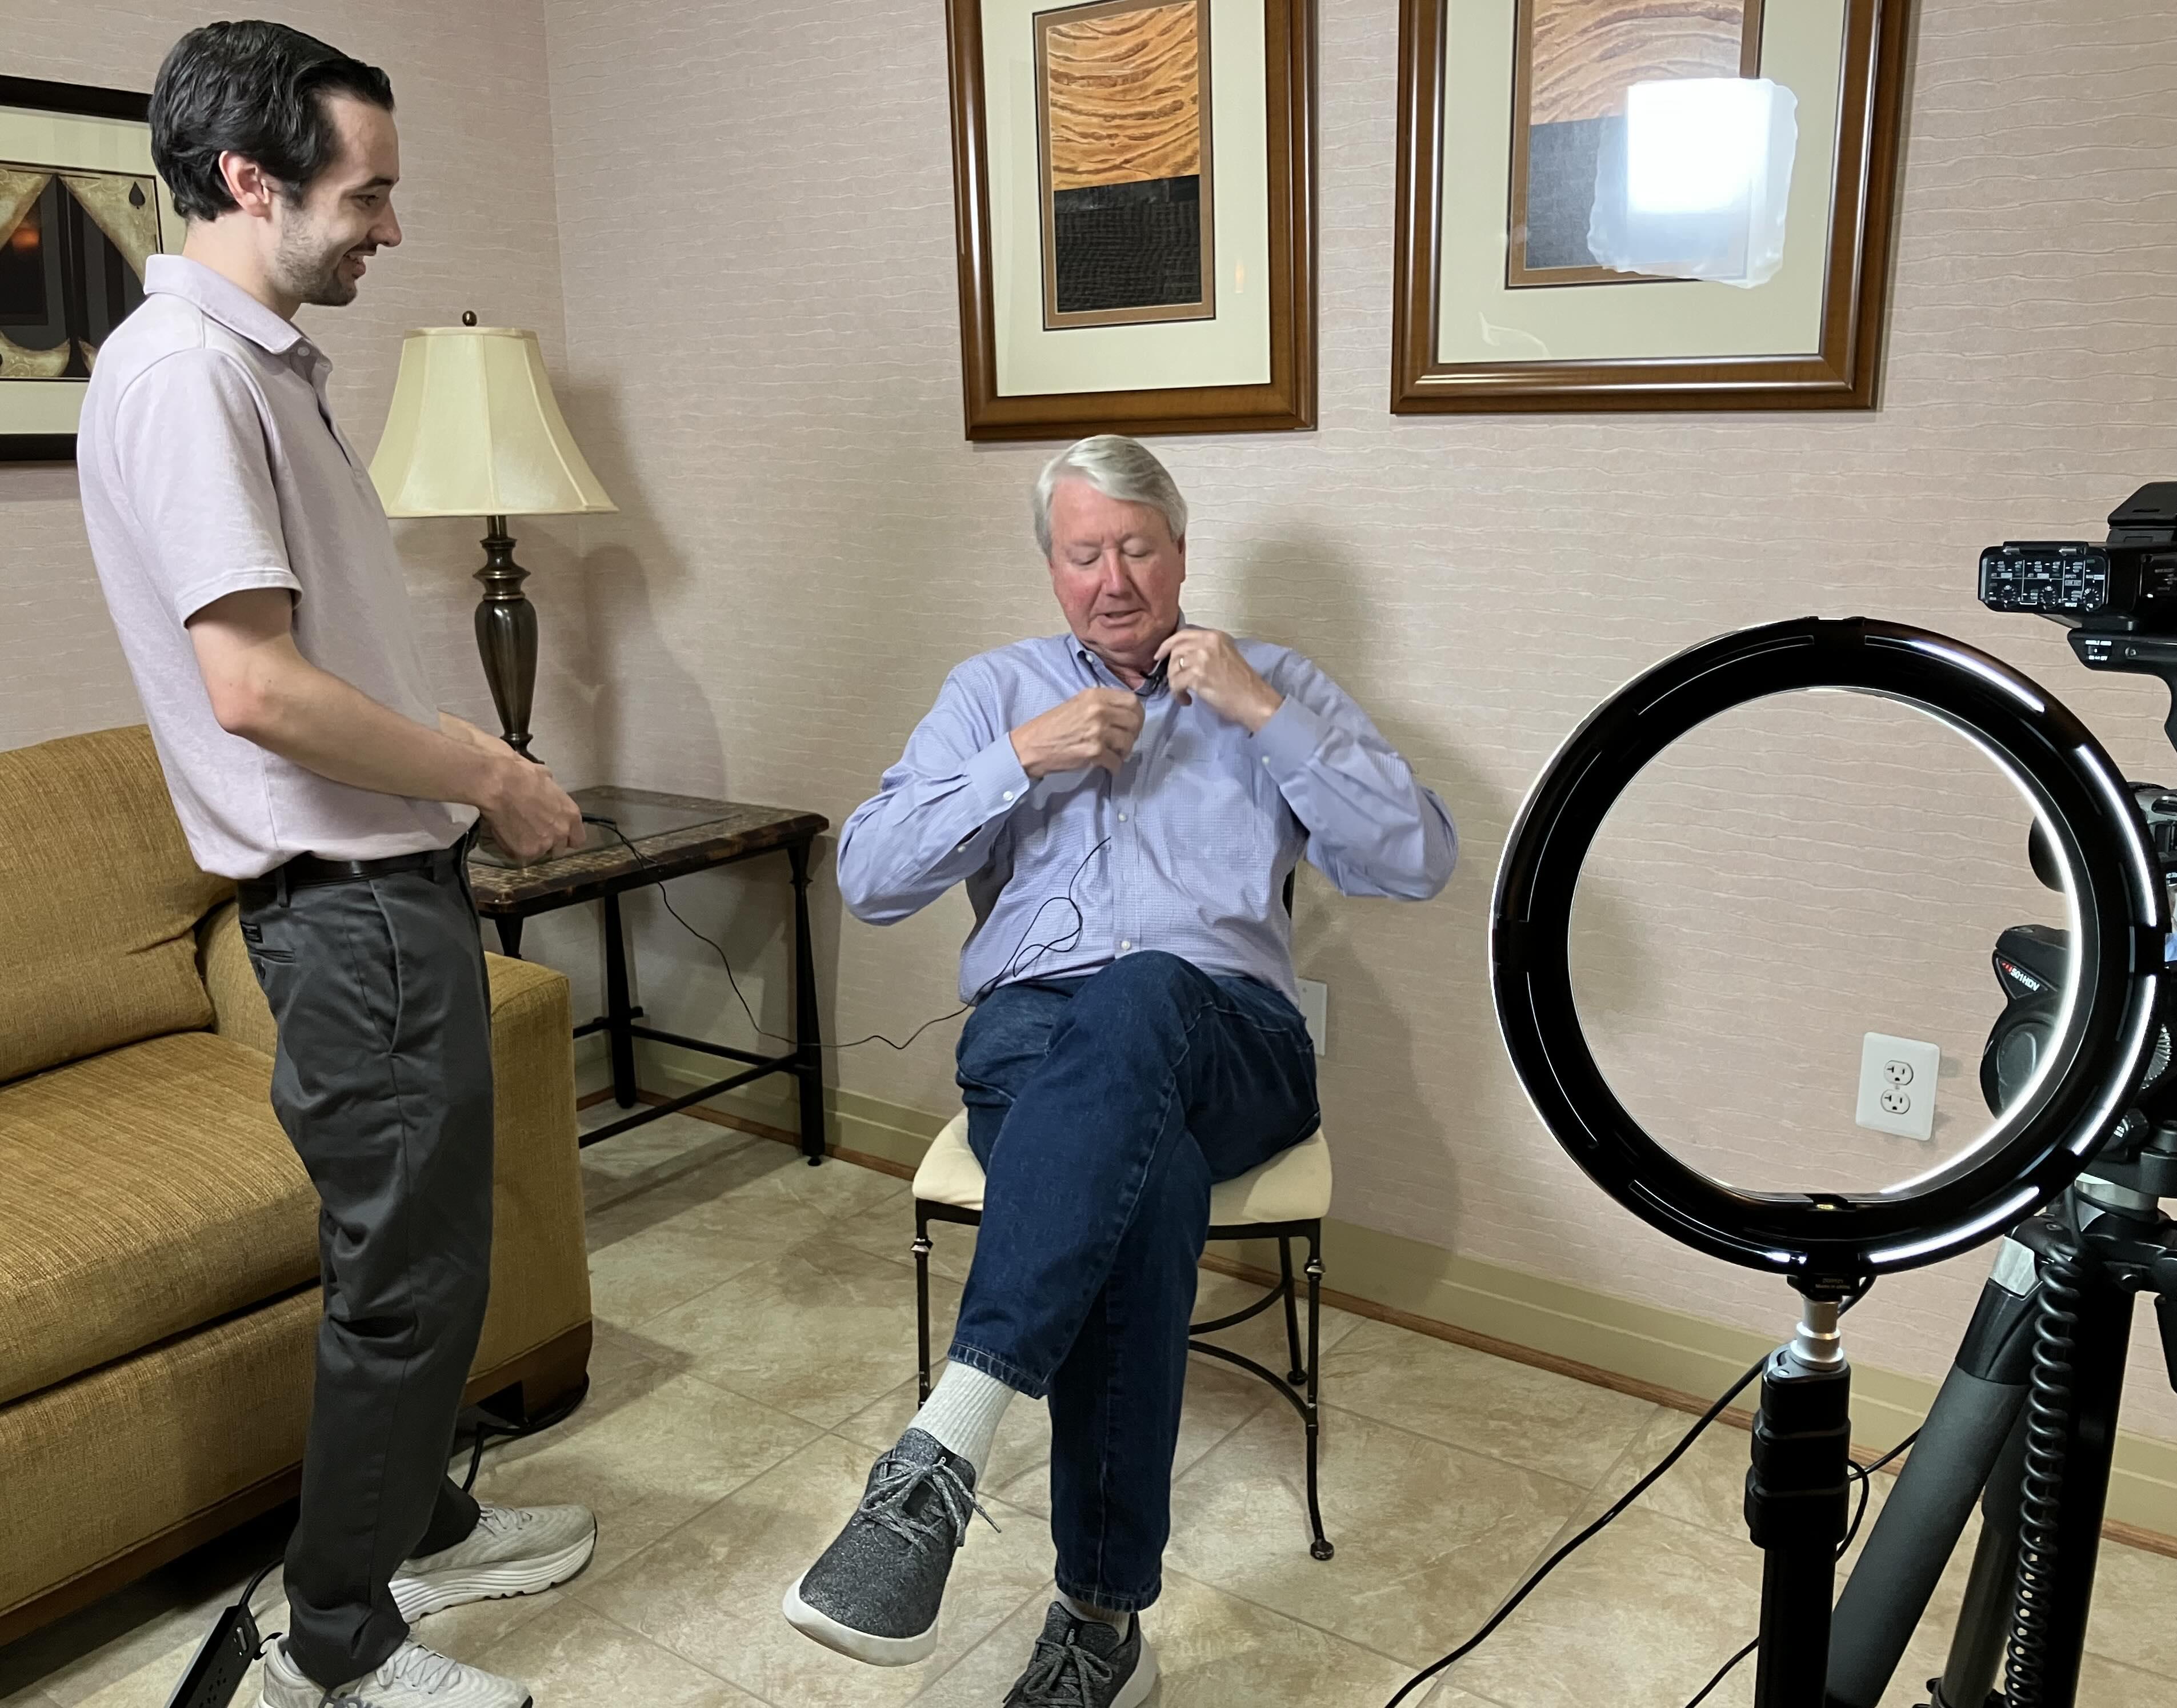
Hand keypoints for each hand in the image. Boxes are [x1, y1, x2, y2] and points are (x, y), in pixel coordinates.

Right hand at [481, 752, 586, 862]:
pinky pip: (520, 856)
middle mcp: (561, 832)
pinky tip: (507, 834)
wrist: (500, 785)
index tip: (557, 835)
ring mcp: (543, 844)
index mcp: (571, 815)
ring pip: (539, 853)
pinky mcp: (524, 852)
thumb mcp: (547, 780)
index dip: (567, 838)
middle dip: (548, 843)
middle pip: (559, 849)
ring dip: (531, 846)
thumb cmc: (522, 776)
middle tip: (533, 832)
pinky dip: (514, 848)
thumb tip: (547, 789)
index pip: (578, 839)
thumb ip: (552, 794)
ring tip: (518, 832)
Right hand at [1010, 688, 1144, 778]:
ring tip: (1114, 754)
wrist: (1031, 746)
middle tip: (1125, 741)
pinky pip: (1117, 761)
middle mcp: (1099, 711)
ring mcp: (1097, 732)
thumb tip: (1125, 713)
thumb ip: (1101, 704)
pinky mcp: (1094, 752)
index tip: (1132, 723)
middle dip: (1133, 734)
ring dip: (1124, 751)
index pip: (1132, 701)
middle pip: (1135, 721)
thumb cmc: (1052, 725)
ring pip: (1129, 742)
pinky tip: (1108, 766)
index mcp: (1095, 695)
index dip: (1137, 714)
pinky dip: (1114, 766)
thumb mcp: (1077, 703)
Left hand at [1155, 627, 1281, 731]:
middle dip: (1170, 667)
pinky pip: (1175, 683)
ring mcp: (1201, 657)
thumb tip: (1183, 657)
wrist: (1254, 700)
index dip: (1168, 644)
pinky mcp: (1197, 675)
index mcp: (1215, 636)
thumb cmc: (1243, 683)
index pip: (1183, 634)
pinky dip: (1177, 694)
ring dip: (1174, 683)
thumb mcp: (1226, 655)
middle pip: (1175, 649)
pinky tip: (1187, 701)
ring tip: (1184, 693)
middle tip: (1175, 681)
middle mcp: (1207, 642)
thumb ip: (1207, 650)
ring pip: (1173, 667)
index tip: (1159, 655)